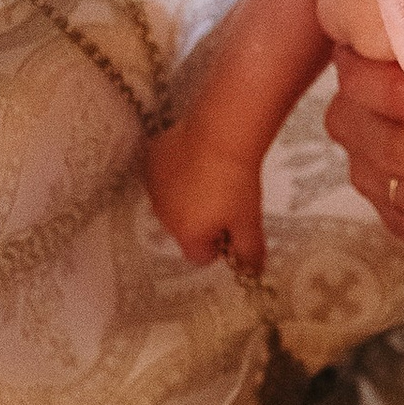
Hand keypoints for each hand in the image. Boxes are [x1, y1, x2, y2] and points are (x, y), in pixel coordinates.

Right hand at [145, 123, 262, 278]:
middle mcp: (163, 216)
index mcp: (186, 234)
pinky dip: (176, 173)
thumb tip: (252, 271)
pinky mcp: (150, 162)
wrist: (221, 133)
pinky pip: (163, 177)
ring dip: (187, 196)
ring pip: (172, 202)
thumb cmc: (237, 180)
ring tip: (211, 175)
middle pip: (185, 229)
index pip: (200, 256)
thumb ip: (249, 250)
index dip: (219, 243)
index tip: (232, 223)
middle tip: (226, 197)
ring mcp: (154, 188)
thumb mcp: (250, 220)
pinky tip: (195, 158)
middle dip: (202, 220)